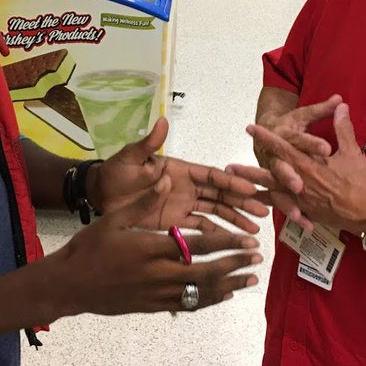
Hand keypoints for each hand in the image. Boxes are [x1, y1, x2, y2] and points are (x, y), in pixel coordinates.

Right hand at [54, 176, 262, 315]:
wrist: (71, 285)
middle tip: (257, 257)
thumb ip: (144, 200)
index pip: (199, 245)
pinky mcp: (153, 307)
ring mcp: (157, 294)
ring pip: (202, 292)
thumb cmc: (91, 247)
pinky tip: (224, 296)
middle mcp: (159, 274)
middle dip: (236, 264)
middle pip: (207, 271)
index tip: (248, 240)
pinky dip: (208, 300)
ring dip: (229, 285)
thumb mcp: (115, 218)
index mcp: (152, 248)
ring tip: (251, 280)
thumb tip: (167, 176)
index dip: (227, 243)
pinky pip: (187, 305)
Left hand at [93, 117, 269, 233]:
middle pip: (220, 194)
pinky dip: (216, 235)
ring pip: (215, 212)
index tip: (250, 188)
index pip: (211, 175)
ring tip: (255, 231)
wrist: (100, 196)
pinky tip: (232, 244)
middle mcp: (186, 188)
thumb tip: (162, 122)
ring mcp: (183, 206)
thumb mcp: (130, 158)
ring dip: (235, 220)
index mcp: (180, 170)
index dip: (231, 181)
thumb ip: (148, 144)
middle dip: (242, 202)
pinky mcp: (175, 223)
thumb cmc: (116, 173)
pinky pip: (200, 229)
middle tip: (264, 211)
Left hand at [244, 103, 365, 234]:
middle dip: (249, 169)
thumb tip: (340, 105)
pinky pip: (287, 211)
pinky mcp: (310, 213)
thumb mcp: (353, 152)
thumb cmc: (364, 183)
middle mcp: (302, 185)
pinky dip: (274, 209)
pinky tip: (262, 211)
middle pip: (270, 175)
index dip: (266, 137)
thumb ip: (342, 128)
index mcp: (310, 167)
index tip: (251, 129)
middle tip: (228, 167)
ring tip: (237, 189)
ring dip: (255, 191)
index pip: (283, 148)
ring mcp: (304, 201)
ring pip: (274, 195)